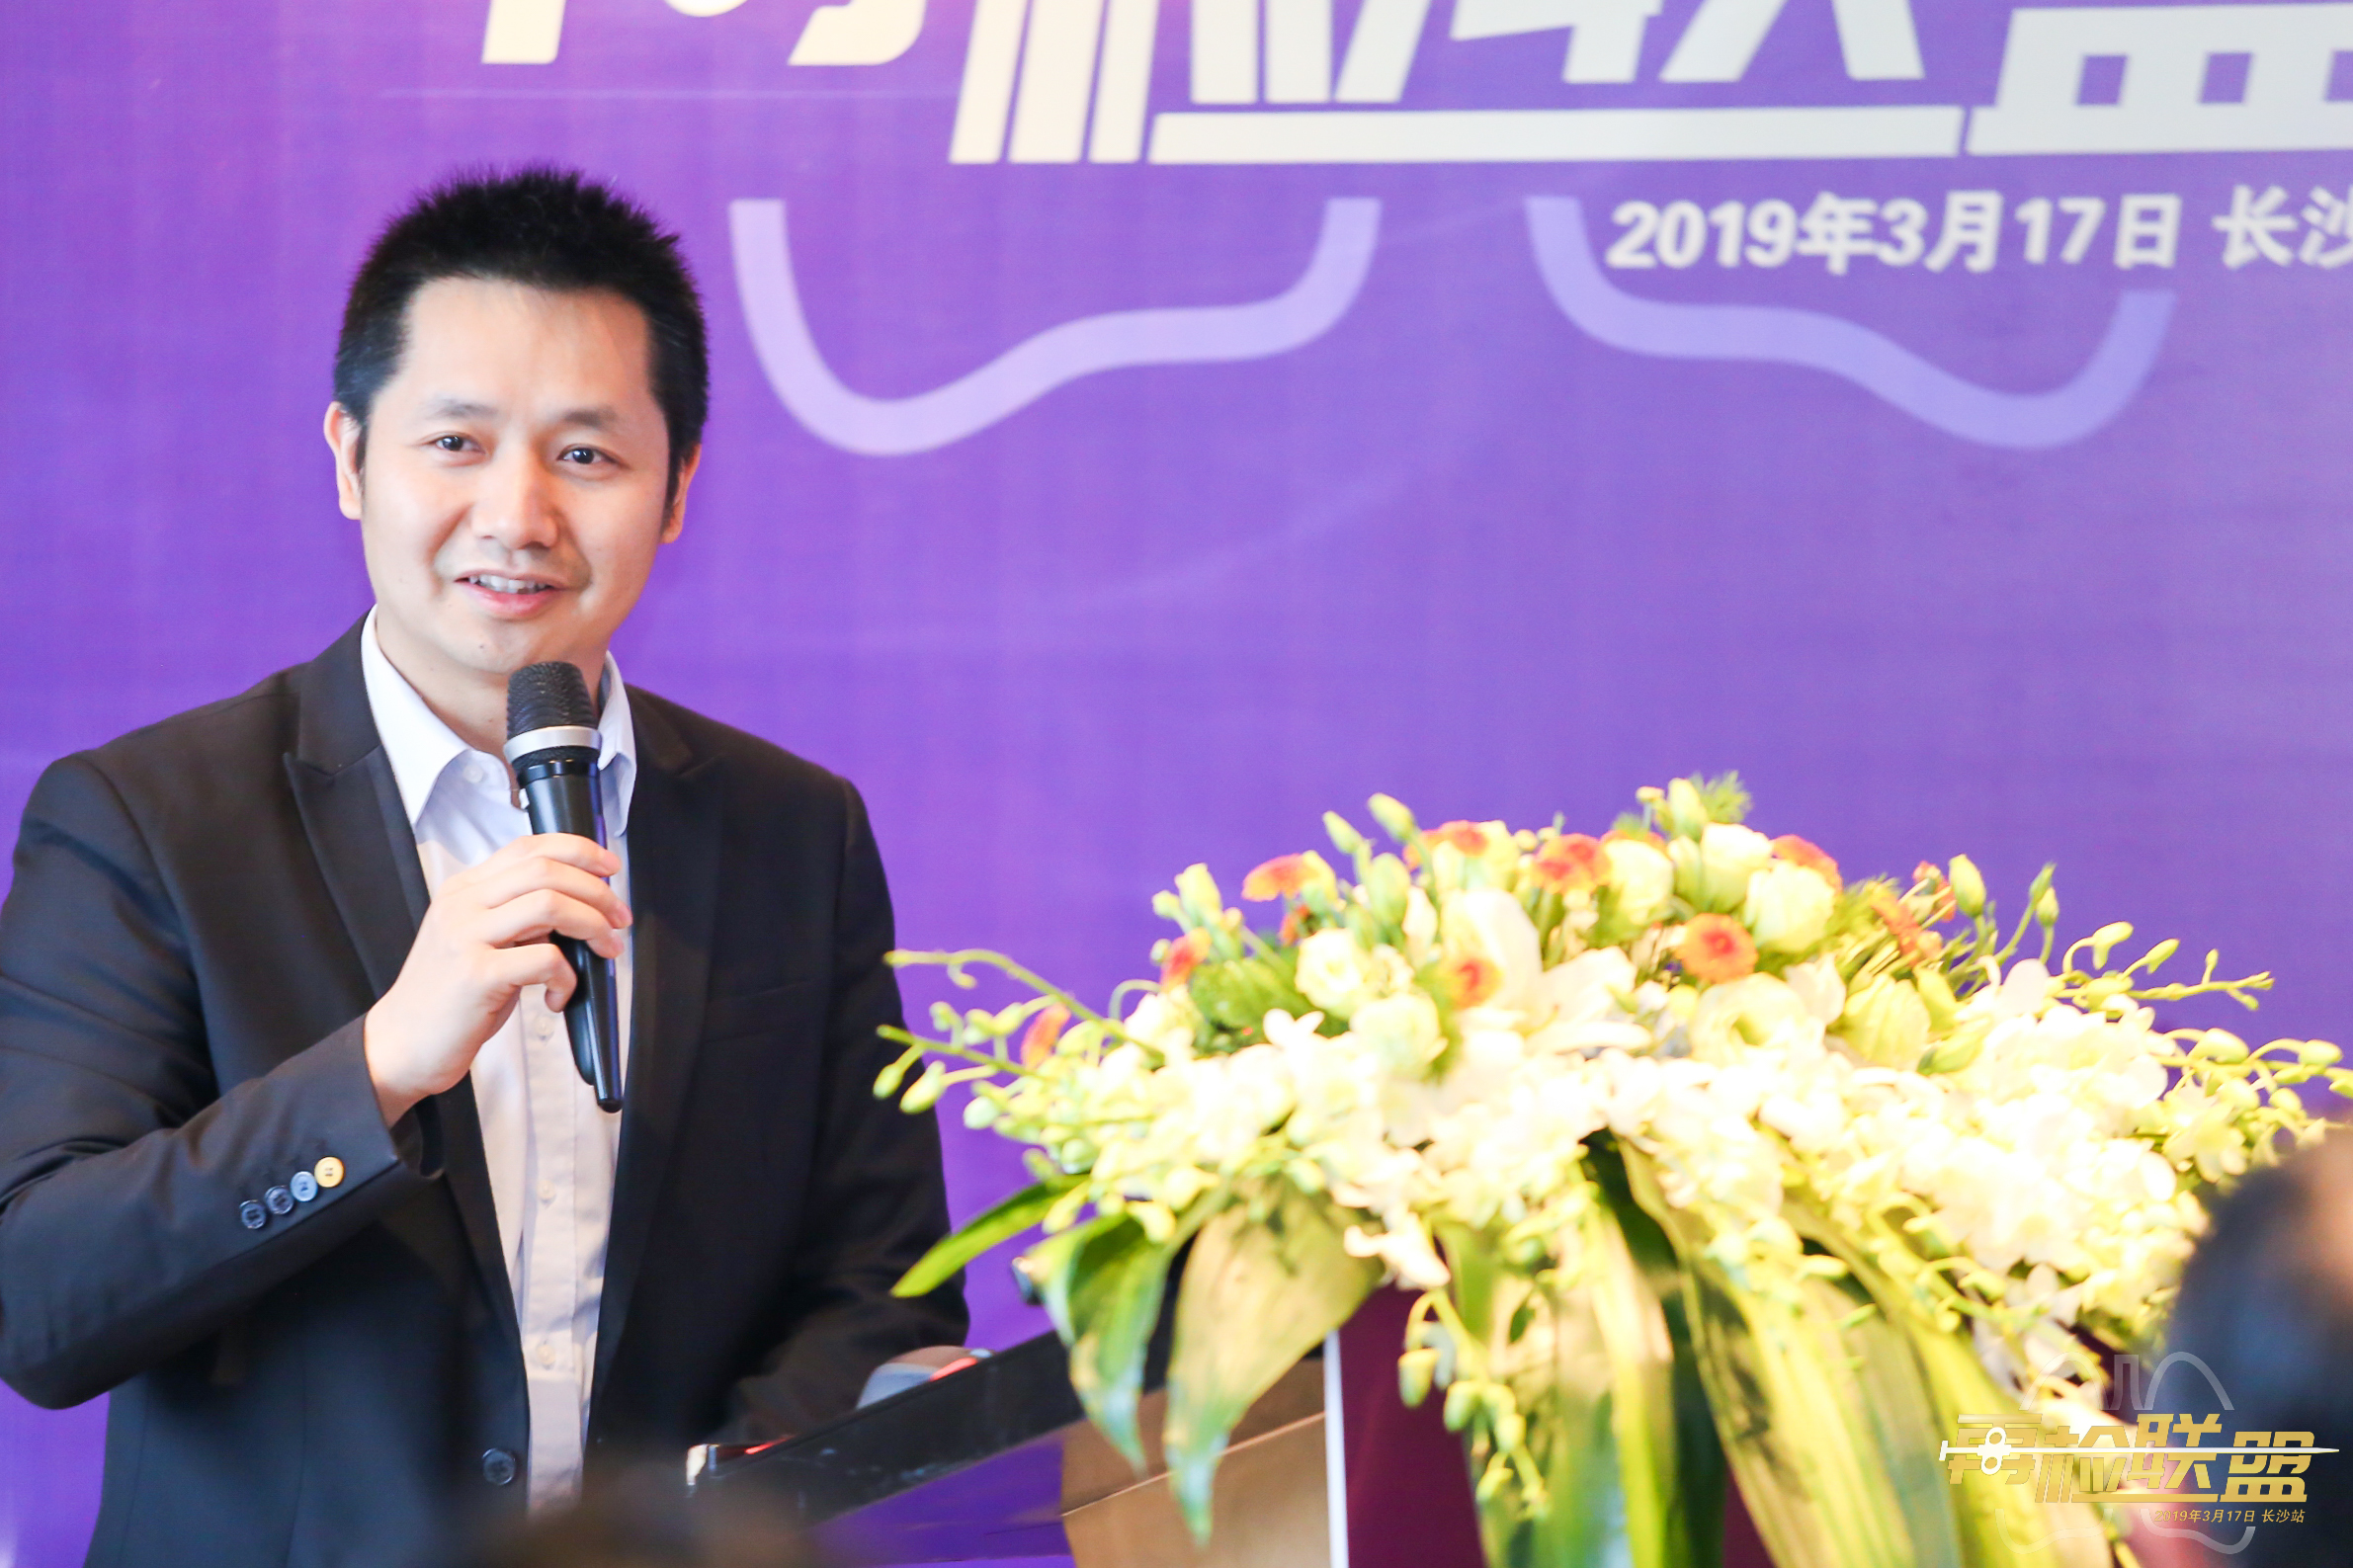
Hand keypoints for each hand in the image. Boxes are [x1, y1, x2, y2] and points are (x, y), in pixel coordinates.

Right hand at [362, 834, 629, 1125]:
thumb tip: (574, 908)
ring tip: (605, 950)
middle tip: (619, 919)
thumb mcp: (478, 943)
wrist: (400, 1046)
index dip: (578, 850)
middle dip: (597, 891)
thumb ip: (517, 918)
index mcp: (463, 891)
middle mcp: (462, 905)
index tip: (610, 868)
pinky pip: (545, 958)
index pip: (527, 847)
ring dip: (593, 925)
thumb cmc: (448, 1000)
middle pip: (545, 869)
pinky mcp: (477, 975)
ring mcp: (466, 937)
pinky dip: (567, 977)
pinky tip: (558, 996)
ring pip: (550, 904)